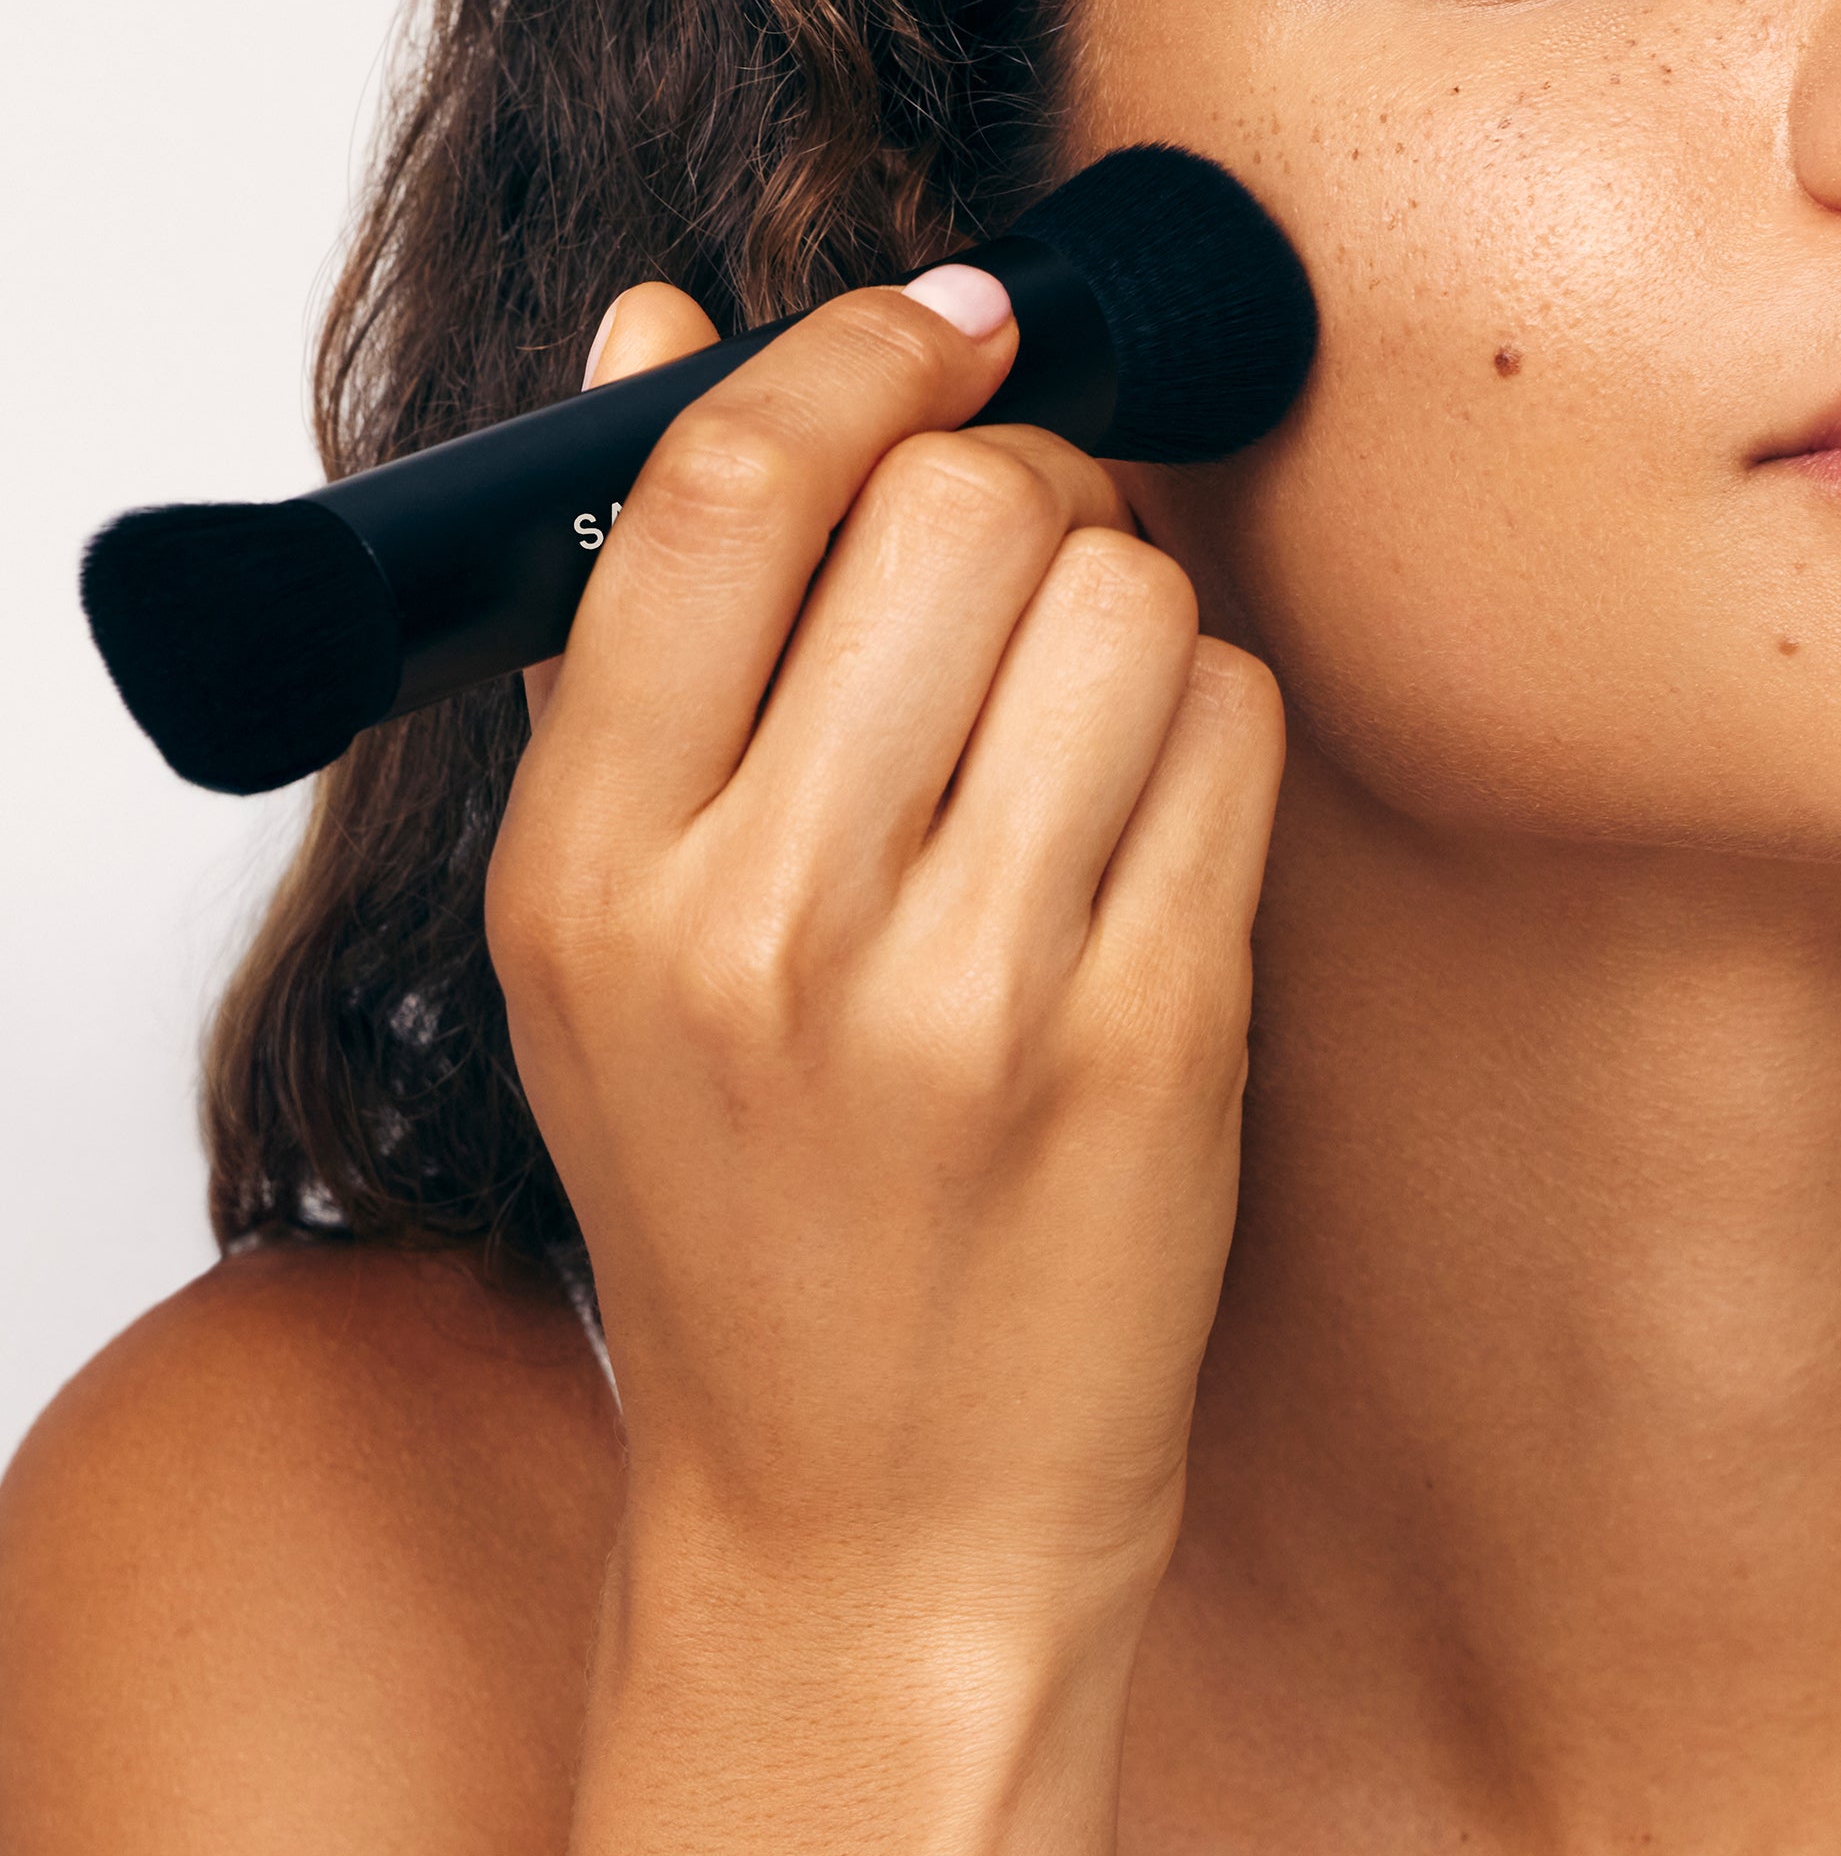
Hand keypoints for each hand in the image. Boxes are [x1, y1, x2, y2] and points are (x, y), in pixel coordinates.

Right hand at [487, 271, 1282, 1635]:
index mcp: (590, 879)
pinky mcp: (1150, 1043)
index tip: (939, 331)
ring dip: (1131, 608)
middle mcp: (761, 927)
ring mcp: (966, 993)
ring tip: (1082, 720)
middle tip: (1024, 560)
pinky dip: (1213, 726)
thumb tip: (662, 330)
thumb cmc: (744, 1217)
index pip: (725, 491)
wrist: (870, 1526)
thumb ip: (634, 632)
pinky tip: (1154, 821)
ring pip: (1127, 594)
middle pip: (961, 504)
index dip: (856, 355)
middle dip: (1027, 486)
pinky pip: (1234, 728)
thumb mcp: (603, 945)